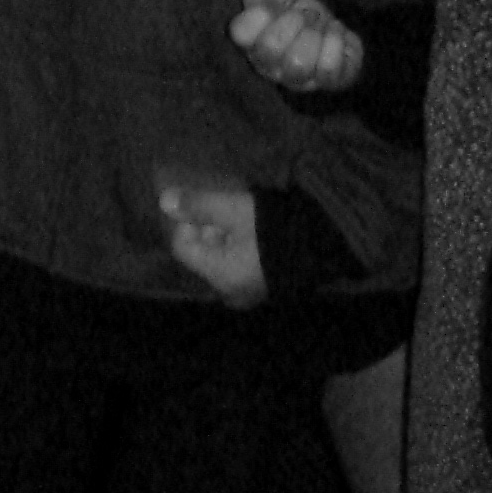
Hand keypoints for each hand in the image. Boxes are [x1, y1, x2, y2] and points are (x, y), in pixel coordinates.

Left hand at [159, 180, 265, 306]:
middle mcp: (232, 291)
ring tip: (243, 215)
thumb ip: (198, 205)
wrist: (327, 241)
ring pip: (222, 258)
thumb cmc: (272, 226)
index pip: (183, 248)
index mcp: (220, 277)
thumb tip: (164, 201)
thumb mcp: (233, 209)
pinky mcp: (269, 284)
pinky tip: (256, 229)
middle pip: (203, 255)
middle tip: (227, 208)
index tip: (208, 206)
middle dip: (209, 228)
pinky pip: (242, 264)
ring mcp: (252, 291)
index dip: (190, 222)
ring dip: (226, 235)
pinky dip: (242, 246)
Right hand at [230, 0, 362, 92]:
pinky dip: (335, 42)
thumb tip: (253, 4)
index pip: (240, 32)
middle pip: (270, 47)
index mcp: (252, 42)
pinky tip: (334, 33)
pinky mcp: (328, 83)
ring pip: (298, 63)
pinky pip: (328, 67)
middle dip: (293, 21)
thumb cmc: (302, 13)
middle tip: (306, 14)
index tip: (273, 7)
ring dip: (314, 33)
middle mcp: (270, 67)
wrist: (335, 29)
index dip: (260, 14)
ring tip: (321, 25)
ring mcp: (298, 80)